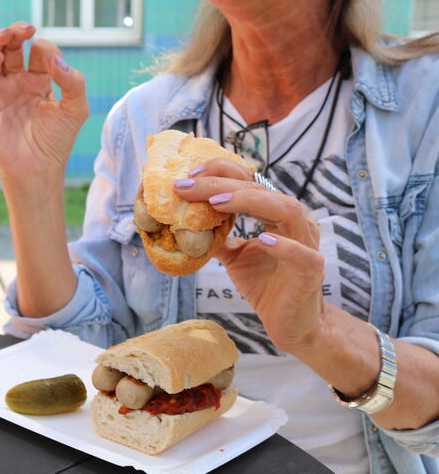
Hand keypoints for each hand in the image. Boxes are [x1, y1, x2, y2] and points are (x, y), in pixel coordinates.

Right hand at [0, 22, 88, 179]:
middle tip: (25, 28)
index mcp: (39, 80)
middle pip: (11, 46)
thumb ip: (73, 82)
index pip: (39, 52)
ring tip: (7, 34)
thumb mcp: (76, 109)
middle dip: (16, 33)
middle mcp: (17, 82)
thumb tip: (57, 61)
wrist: (39, 169)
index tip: (54, 64)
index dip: (46, 50)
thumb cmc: (57, 142)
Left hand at [174, 159, 325, 352]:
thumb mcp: (234, 257)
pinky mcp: (312, 272)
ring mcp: (306, 245)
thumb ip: (217, 238)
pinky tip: (262, 239)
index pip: (250, 181)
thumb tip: (186, 223)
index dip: (221, 173)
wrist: (293, 324)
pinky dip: (283, 245)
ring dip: (251, 202)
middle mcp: (293, 222)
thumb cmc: (266, 285)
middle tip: (191, 184)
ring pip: (287, 210)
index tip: (189, 176)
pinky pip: (303, 255)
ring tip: (218, 202)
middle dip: (223, 184)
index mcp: (275, 214)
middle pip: (262, 190)